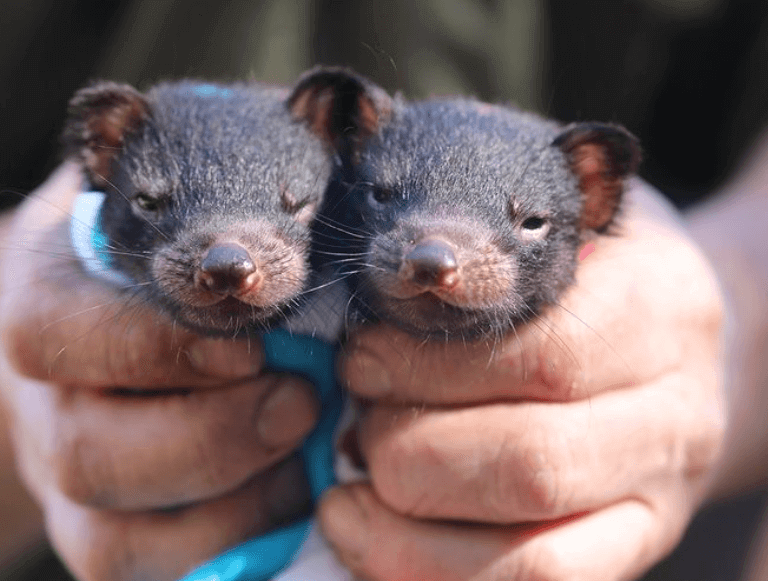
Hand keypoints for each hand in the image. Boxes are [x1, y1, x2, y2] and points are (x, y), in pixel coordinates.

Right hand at [0, 163, 318, 580]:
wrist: (120, 321)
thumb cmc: (173, 246)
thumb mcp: (183, 192)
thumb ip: (229, 180)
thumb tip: (337, 128)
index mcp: (47, 296)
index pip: (56, 334)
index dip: (151, 349)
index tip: (251, 341)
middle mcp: (42, 399)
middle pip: (86, 453)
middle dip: (211, 438)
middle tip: (305, 402)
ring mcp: (68, 477)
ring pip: (117, 535)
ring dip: (233, 506)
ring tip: (310, 454)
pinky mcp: (108, 533)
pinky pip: (152, 576)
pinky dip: (233, 551)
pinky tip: (296, 497)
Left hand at [320, 181, 725, 580]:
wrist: (674, 340)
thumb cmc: (590, 270)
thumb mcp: (556, 227)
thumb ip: (484, 253)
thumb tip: (372, 296)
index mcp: (658, 308)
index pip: (542, 354)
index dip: (428, 365)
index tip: (357, 357)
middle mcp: (674, 415)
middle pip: (530, 462)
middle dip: (408, 447)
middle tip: (353, 414)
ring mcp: (659, 498)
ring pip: (531, 554)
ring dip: (408, 529)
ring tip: (346, 489)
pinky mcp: (633, 548)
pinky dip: (431, 571)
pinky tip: (369, 534)